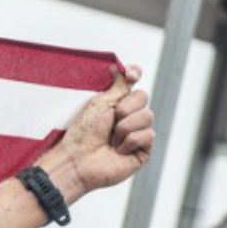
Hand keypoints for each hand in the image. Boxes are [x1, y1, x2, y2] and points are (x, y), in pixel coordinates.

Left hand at [42, 65, 155, 198]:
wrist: (78, 160)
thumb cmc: (83, 134)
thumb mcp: (99, 104)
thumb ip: (116, 87)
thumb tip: (119, 67)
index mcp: (117, 103)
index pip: (134, 82)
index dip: (135, 74)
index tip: (131, 75)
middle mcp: (130, 116)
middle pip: (143, 97)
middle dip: (124, 108)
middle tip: (109, 121)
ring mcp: (138, 132)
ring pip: (148, 116)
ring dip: (124, 127)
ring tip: (111, 140)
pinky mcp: (143, 150)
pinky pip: (148, 135)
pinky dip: (130, 141)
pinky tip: (119, 150)